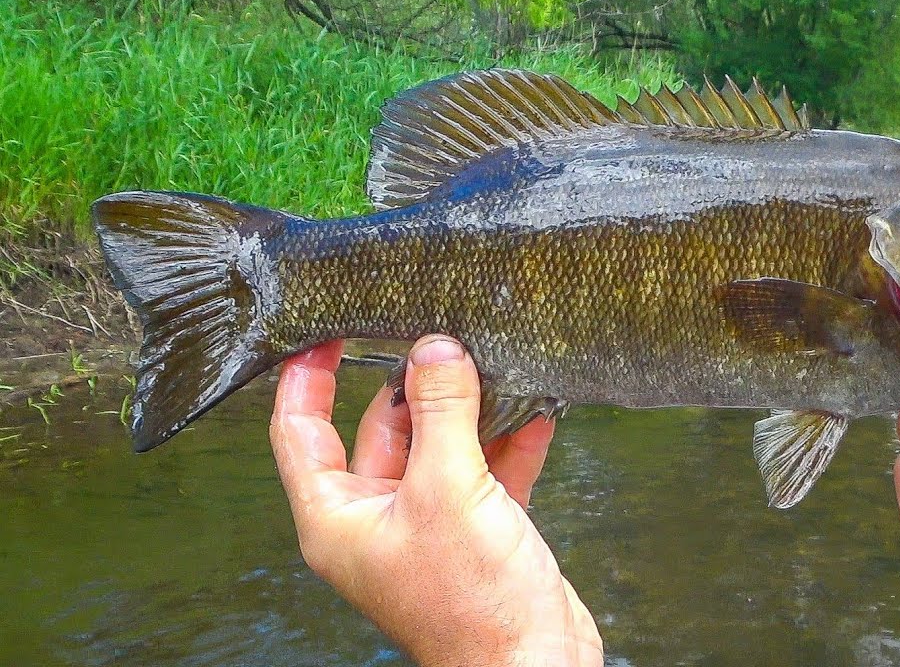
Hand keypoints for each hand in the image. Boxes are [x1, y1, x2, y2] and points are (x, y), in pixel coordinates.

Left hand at [270, 335, 602, 666]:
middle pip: (379, 431)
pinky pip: (485, 471)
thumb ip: (441, 412)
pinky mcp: (476, 532)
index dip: (308, 378)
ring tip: (491, 365)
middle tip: (439, 339)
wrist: (535, 666)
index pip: (301, 432)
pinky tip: (534, 409)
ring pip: (438, 447)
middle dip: (412, 386)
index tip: (326, 331)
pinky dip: (508, 441)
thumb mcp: (449, 490)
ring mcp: (428, 526)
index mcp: (339, 519)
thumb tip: (434, 350)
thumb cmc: (474, 608)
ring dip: (468, 411)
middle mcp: (377, 520)